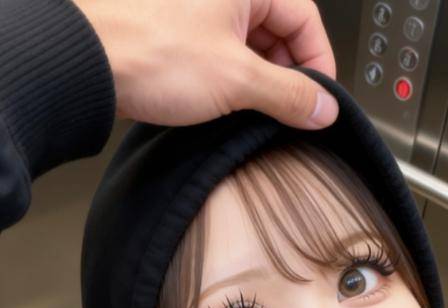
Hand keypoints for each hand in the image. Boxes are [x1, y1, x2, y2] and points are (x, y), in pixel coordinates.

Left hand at [75, 0, 338, 129]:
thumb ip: (289, 95)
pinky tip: (229, 109)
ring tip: (254, 115)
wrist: (85, 64)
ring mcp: (199, 12)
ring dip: (259, 84)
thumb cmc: (148, 51)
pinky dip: (233, 84)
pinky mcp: (179, 36)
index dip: (318, 65)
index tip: (319, 103)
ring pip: (250, 48)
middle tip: (289, 115)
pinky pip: (222, 57)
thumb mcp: (237, 79)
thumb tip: (322, 108)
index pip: (305, 19)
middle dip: (287, 77)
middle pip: (278, 32)